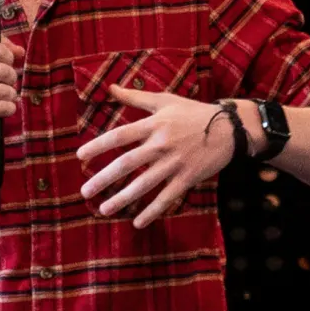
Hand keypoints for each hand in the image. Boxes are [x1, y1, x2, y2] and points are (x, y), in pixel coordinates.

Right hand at [0, 40, 24, 145]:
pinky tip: (4, 108)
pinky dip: (9, 108)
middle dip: (11, 77)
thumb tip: (19, 51)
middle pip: (4, 69)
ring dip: (11, 95)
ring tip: (5, 97)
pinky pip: (3, 107)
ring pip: (6, 90)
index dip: (9, 56)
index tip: (9, 63)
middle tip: (7, 83)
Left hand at [76, 86, 236, 229]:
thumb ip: (136, 97)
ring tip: (103, 209)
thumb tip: (110, 87)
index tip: (80, 156)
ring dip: (122, 198)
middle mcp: (161, 144)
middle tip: (85, 192)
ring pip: (144, 184)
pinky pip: (166, 198)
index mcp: (154, 124)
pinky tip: (137, 222)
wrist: (229, 128)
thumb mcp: (165, 100)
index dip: (99, 146)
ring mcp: (174, 163)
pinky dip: (152, 211)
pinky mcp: (187, 178)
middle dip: (104, 179)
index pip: (120, 136)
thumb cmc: (193, 112)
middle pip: (127, 163)